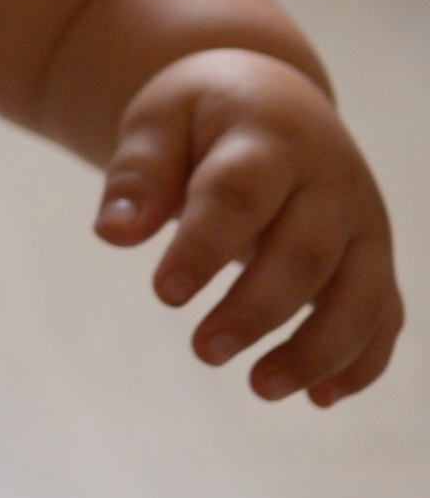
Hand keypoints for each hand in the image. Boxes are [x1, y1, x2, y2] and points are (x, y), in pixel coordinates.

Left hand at [94, 49, 402, 406]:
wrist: (274, 99)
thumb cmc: (204, 117)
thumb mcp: (160, 121)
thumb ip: (139, 174)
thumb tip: (113, 233)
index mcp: (269, 138)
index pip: (239, 196)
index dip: (204, 247)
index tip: (164, 295)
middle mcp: (329, 181)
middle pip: (306, 252)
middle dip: (258, 309)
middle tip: (204, 351)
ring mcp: (362, 222)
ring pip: (359, 293)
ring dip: (318, 348)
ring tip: (261, 387)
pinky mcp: (374, 258)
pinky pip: (384, 313)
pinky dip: (362, 360)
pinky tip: (319, 397)